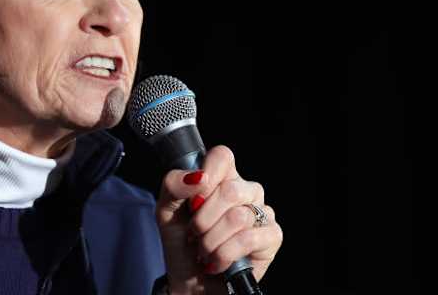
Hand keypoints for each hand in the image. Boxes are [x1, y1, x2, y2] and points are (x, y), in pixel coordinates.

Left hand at [156, 146, 282, 294]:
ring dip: (211, 241)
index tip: (192, 201)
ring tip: (204, 250)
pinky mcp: (272, 236)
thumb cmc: (182, 242)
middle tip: (195, 233)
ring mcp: (261, 212)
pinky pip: (249, 238)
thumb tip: (197, 177)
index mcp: (221, 177)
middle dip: (203, 220)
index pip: (222, 156)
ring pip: (238, 217)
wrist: (190, 280)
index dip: (207, 176)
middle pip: (230, 190)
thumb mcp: (166, 211)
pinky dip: (225, 254)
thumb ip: (173, 186)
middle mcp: (245, 191)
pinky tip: (218, 261)